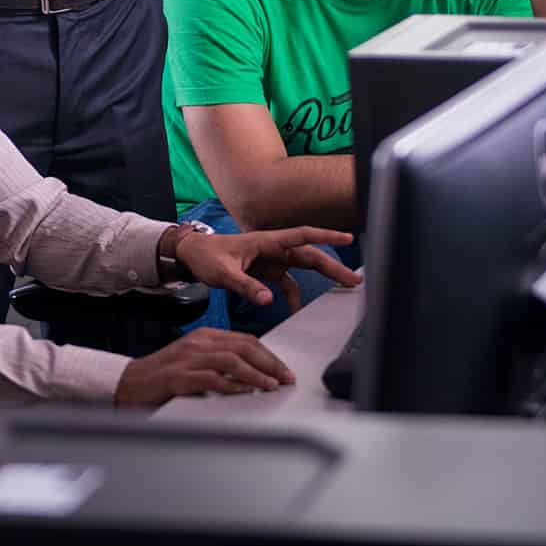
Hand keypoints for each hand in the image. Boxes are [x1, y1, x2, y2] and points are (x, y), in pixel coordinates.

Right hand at [115, 328, 295, 405]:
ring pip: (231, 360)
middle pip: (243, 346)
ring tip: (272, 385)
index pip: (245, 339)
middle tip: (286, 377)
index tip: (284, 369)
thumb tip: (252, 374)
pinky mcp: (180, 377)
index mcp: (204, 336)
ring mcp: (188, 358)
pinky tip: (245, 393)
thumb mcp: (195, 360)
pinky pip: (212, 379)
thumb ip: (220, 362)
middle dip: (270, 362)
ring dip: (256, 374)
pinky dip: (232, 386)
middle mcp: (198, 343)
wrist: (131, 383)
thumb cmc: (164, 375)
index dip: (268, 354)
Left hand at [177, 226, 360, 314]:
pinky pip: (287, 282)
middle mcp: (272, 248)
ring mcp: (270, 260)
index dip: (326, 236)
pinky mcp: (265, 271)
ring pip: (302, 267)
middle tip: (354, 280)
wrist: (191, 255)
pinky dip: (295, 296)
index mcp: (265, 241)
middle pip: (308, 254)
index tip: (347, 238)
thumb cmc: (206, 256)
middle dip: (332, 266)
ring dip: (321, 278)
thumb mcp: (223, 273)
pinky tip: (299, 310)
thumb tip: (269, 300)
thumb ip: (246, 286)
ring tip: (342, 290)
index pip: (301, 236)